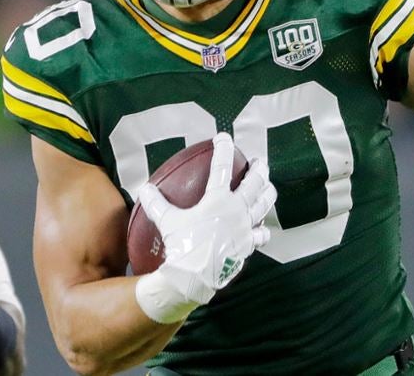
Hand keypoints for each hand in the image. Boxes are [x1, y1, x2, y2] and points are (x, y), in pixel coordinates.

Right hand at [137, 132, 275, 303]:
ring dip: (268, 193)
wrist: (195, 277)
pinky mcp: (248, 246)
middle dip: (259, 169)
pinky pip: (260, 235)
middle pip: (255, 183)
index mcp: (217, 200)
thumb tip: (143, 189)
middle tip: (259, 162)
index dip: (223, 148)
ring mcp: (245, 228)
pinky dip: (262, 230)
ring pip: (264, 205)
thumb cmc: (182, 246)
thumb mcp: (166, 221)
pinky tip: (262, 229)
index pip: (221, 167)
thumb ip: (156, 203)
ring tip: (269, 186)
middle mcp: (236, 210)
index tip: (224, 137)